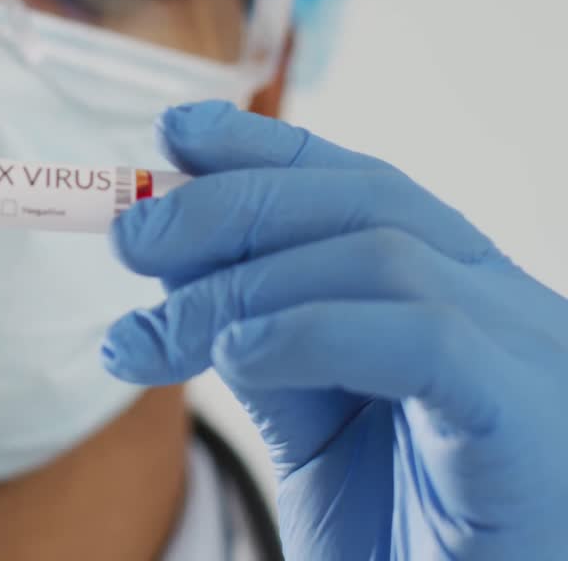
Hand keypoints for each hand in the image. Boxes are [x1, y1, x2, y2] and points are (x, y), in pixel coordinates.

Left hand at [101, 101, 567, 559]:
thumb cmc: (405, 540)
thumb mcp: (313, 429)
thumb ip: (267, 342)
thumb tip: (180, 264)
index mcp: (460, 296)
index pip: (359, 186)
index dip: (263, 151)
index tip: (171, 136)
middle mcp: (506, 308)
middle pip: (363, 202)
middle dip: (229, 206)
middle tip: (129, 238)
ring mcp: (532, 357)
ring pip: (381, 254)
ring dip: (242, 285)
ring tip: (157, 335)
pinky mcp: (532, 421)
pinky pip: (422, 338)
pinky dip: (312, 331)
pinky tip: (238, 356)